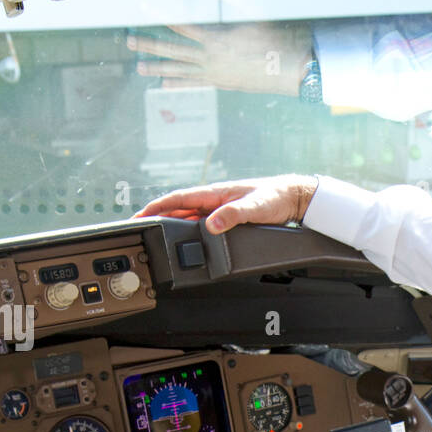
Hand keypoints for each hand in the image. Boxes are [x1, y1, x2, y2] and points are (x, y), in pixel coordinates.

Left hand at [127, 22, 312, 96]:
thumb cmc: (275, 39)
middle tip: (129, 41)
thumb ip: (230, 5)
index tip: (145, 8)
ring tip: (140, 68)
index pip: (182, 23)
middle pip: (173, 49)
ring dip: (158, 69)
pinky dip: (178, 83)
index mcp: (216, 37)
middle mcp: (210, 57)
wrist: (289, 69)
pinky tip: (164, 84)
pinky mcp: (220, 83)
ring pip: (179, 70)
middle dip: (149, 44)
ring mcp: (213, 73)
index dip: (162, 14)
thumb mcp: (252, 17)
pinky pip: (194, 83)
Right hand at [134, 175, 318, 232]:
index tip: (139, 215)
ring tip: (156, 236)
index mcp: (215, 192)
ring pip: (188, 216)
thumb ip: (234, 215)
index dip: (156, 207)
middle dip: (157, 217)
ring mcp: (218, 207)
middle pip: (178, 208)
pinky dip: (188, 230)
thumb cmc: (275, 197)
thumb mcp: (255, 207)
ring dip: (171, 224)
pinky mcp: (226, 216)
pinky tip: (185, 239)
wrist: (292, 198)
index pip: (178, 198)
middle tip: (139, 229)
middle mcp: (214, 199)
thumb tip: (212, 224)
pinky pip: (201, 223)